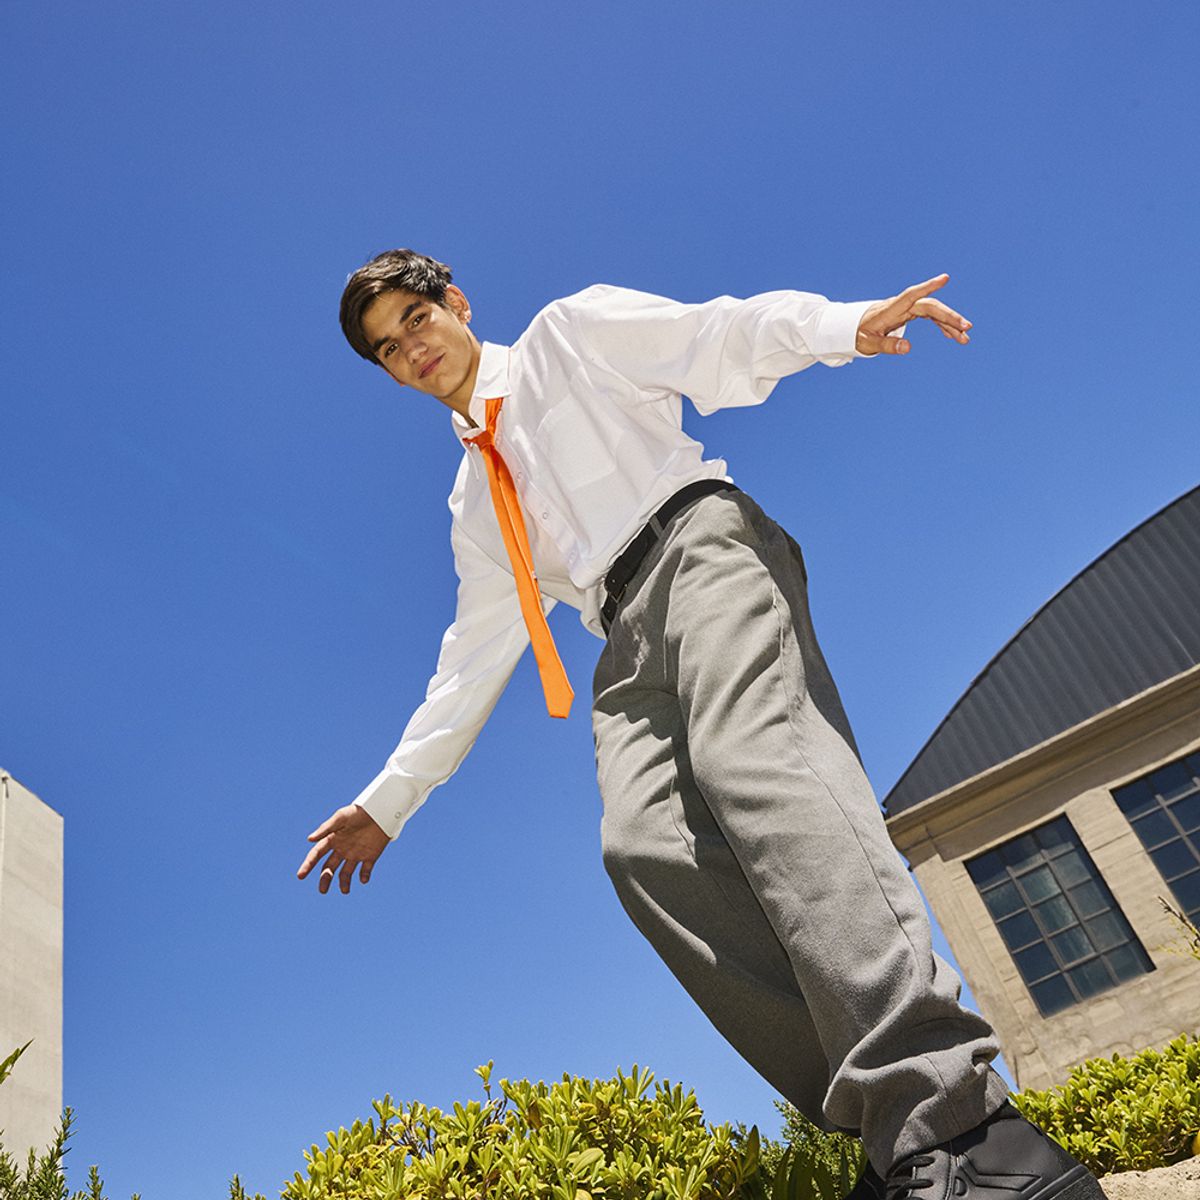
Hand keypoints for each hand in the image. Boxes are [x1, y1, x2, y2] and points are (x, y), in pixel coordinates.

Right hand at [297, 803, 390, 893]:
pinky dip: (364, 876)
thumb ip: (326, 828)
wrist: (381, 810)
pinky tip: (363, 879)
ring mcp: (355, 854)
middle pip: (329, 868)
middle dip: (325, 879)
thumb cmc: (358, 811)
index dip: (307, 865)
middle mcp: (342, 849)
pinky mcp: (370, 856)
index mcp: (332, 840)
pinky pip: (365, 870)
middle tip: (322, 890)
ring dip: (344, 883)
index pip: (316, 855)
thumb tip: (309, 839)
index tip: (300, 876)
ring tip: (345, 890)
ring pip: (346, 873)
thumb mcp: (341, 817)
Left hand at [855, 273, 971, 355]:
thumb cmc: (859, 334)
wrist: (853, 328)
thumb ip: (887, 345)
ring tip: (965, 339)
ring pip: (934, 312)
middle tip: (967, 328)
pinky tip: (952, 336)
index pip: (912, 295)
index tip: (945, 278)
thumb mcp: (869, 343)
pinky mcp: (910, 314)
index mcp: (892, 309)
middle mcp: (902, 306)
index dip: (928, 286)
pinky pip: (930, 317)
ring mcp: (907, 309)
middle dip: (949, 316)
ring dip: (950, 324)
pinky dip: (942, 325)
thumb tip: (908, 348)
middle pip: (930, 306)